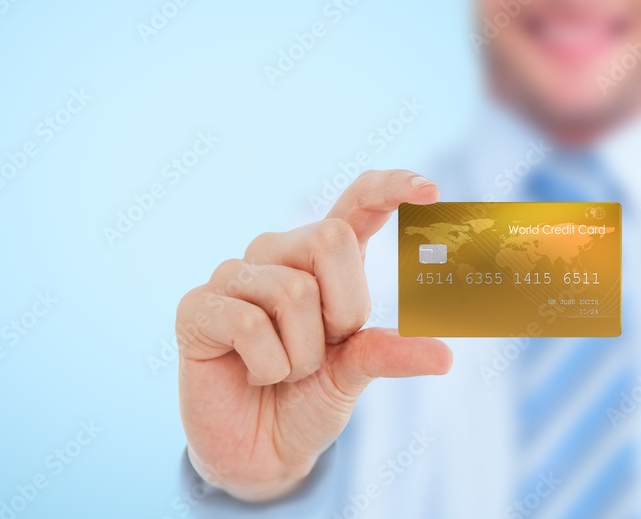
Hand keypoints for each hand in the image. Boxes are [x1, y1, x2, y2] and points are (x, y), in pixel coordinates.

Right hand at [176, 170, 452, 501]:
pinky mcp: (197, 307)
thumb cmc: (306, 400)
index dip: (389, 188)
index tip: (430, 190)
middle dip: (343, 310)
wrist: (260, 453)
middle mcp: (275, 255)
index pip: (355, 205)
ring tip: (283, 371)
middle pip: (330, 239)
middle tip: (324, 349)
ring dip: (302, 354)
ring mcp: (233, 277)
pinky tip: (253, 374)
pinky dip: (267, 366)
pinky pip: (248, 323)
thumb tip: (443, 355)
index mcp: (320, 261)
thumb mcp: (353, 375)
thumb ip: (387, 353)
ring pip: (293, 291)